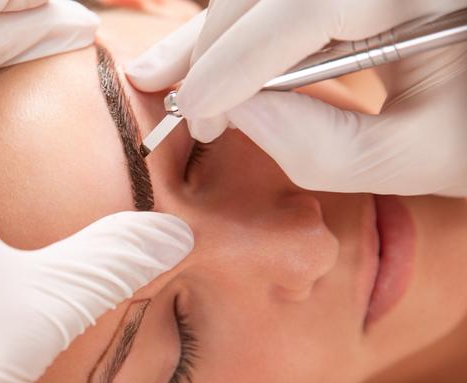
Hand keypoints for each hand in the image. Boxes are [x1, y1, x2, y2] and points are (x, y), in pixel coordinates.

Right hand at [126, 1, 466, 195]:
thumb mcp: (421, 157)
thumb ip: (325, 148)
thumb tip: (235, 115)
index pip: (308, 7)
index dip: (239, 58)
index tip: (195, 111)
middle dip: (215, 43)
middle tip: (182, 104)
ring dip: (217, 32)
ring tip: (172, 75)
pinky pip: (282, 4)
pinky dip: (245, 31)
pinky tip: (212, 55)